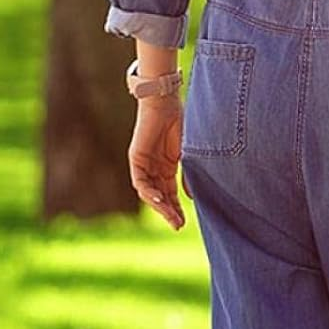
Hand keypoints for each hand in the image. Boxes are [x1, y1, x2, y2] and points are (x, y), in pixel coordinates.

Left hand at [128, 98, 185, 229]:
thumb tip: (192, 196)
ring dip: (160, 206)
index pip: (171, 193)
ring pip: (150, 192)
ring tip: (171, 218)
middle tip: (178, 226)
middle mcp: (155, 168)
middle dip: (169, 212)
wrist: (165, 102)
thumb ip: (189, 174)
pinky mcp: (136, 159)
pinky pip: (140, 182)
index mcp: (168, 166)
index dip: (177, 208)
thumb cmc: (182, 122)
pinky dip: (149, 192)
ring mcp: (145, 164)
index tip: (184, 222)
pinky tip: (160, 200)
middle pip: (161, 196)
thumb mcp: (190, 153)